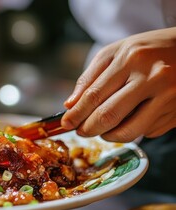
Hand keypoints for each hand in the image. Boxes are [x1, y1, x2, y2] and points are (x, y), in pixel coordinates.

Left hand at [62, 27, 175, 141]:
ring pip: (129, 131)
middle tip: (81, 131)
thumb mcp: (115, 52)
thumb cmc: (147, 50)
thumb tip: (70, 105)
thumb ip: (90, 77)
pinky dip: (133, 130)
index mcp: (131, 59)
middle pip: (109, 115)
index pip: (95, 94)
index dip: (77, 113)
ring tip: (102, 130)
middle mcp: (152, 77)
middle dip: (88, 128)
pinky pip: (148, 130)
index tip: (66, 123)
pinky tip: (131, 118)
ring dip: (109, 136)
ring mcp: (168, 96)